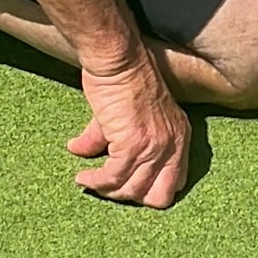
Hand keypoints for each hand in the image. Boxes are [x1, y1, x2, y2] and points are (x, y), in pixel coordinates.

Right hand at [70, 48, 190, 208]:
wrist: (118, 59)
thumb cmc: (122, 78)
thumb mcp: (123, 113)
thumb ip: (104, 137)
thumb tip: (78, 150)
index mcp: (179, 135)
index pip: (175, 181)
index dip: (151, 190)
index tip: (128, 187)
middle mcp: (173, 144)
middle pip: (159, 196)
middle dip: (133, 198)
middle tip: (110, 188)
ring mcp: (155, 146)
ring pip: (133, 190)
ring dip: (108, 191)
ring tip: (90, 181)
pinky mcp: (133, 144)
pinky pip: (113, 178)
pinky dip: (96, 182)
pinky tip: (83, 178)